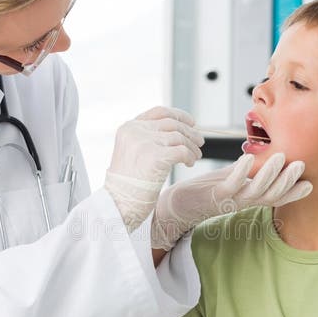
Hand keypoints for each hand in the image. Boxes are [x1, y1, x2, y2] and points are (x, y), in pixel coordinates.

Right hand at [104, 106, 203, 233]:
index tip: (191, 122)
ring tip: (196, 157)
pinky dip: (189, 156)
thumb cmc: (127, 185)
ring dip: (192, 146)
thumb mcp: (132, 153)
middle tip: (200, 142)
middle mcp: (135, 131)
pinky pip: (182, 151)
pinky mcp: (155, 157)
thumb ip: (148, 139)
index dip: (179, 115)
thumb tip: (178, 132)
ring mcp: (145, 143)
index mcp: (129, 128)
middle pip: (172, 124)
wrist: (117, 204)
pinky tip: (189, 164)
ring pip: (179, 137)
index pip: (159, 112)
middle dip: (190, 132)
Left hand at [151, 151, 311, 250]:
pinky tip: (249, 157)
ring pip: (256, 190)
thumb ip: (251, 172)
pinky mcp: (216, 195)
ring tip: (281, 156)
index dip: (294, 193)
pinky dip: (242, 171)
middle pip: (272, 195)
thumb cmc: (208, 190)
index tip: (310, 184)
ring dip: (269, 173)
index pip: (277, 197)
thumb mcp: (233, 179)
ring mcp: (231, 200)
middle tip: (301, 164)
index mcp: (250, 199)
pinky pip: (233, 184)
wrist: (180, 204)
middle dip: (288, 181)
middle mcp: (244, 202)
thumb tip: (268, 157)